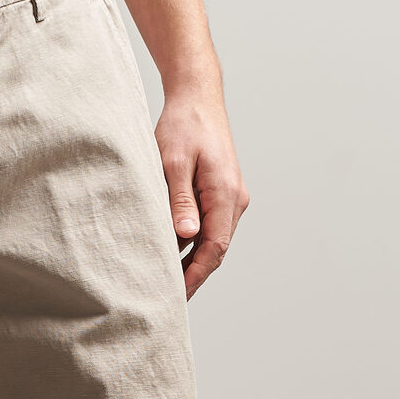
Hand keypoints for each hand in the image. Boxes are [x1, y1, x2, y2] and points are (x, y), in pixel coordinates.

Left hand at [155, 86, 249, 299]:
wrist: (197, 99)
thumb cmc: (183, 126)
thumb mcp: (173, 162)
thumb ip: (180, 200)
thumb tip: (187, 236)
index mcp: (226, 194)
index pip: (215, 248)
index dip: (196, 275)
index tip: (176, 296)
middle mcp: (234, 200)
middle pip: (216, 250)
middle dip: (194, 276)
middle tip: (167, 300)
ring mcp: (229, 197)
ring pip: (212, 240)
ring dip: (192, 261)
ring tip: (165, 282)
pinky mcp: (219, 193)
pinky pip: (208, 227)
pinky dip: (191, 244)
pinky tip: (171, 254)